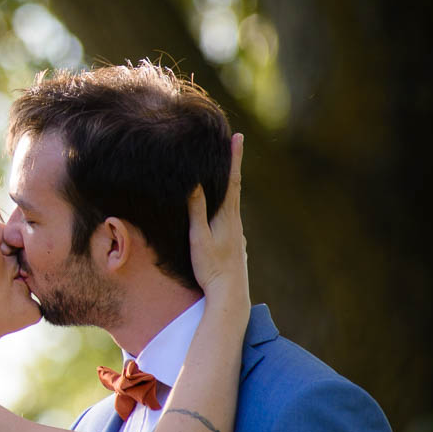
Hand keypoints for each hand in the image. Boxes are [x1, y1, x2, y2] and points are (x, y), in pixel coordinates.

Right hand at [188, 133, 246, 302]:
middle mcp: (236, 222)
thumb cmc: (212, 267)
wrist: (231, 294)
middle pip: (235, 187)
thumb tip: (194, 184)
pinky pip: (230, 217)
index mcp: (228, 216)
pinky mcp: (236, 244)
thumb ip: (197, 211)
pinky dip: (227, 206)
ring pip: (233, 203)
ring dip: (229, 186)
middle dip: (233, 165)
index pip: (232, 180)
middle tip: (233, 145)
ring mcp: (238, 233)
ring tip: (223, 173)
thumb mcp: (199, 238)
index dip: (234, 158)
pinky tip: (221, 211)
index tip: (237, 137)